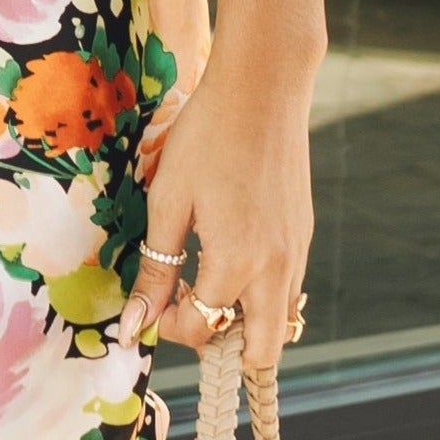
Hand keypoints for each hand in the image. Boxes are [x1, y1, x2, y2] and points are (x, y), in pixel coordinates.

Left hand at [124, 51, 315, 358]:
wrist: (263, 87)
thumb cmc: (207, 137)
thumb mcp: (167, 203)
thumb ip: (156, 271)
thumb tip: (136, 326)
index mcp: (236, 262)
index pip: (205, 330)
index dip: (172, 327)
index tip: (154, 302)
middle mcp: (276, 267)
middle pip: (262, 351)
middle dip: (223, 347)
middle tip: (189, 312)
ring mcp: (296, 252)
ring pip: (281, 322)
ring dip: (244, 321)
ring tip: (206, 283)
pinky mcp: (303, 234)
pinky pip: (288, 288)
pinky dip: (261, 294)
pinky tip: (231, 258)